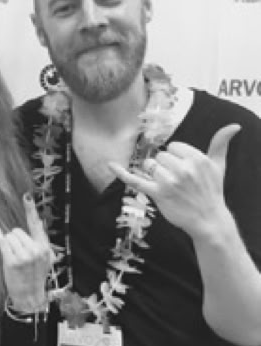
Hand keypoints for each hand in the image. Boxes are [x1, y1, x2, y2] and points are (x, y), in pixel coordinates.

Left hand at [0, 193, 52, 312]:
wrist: (30, 296)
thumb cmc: (34, 276)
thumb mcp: (45, 259)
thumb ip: (40, 242)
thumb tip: (37, 223)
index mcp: (44, 247)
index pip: (37, 225)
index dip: (31, 209)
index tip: (26, 196)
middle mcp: (36, 250)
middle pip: (17, 231)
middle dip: (15, 238)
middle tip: (18, 252)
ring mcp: (24, 256)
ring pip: (9, 236)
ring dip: (8, 243)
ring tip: (13, 256)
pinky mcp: (12, 261)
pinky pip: (2, 241)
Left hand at [109, 124, 239, 241]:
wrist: (208, 220)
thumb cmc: (211, 191)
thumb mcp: (218, 166)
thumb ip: (221, 144)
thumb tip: (234, 125)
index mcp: (197, 159)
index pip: (173, 147)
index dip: (177, 157)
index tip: (186, 170)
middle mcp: (183, 169)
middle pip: (160, 156)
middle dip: (166, 166)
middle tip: (180, 182)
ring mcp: (169, 182)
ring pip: (150, 166)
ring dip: (155, 175)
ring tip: (170, 187)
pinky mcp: (157, 194)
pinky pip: (135, 180)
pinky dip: (121, 173)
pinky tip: (110, 164)